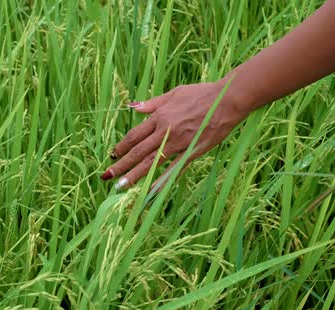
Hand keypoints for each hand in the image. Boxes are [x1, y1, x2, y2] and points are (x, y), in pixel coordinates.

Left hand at [101, 80, 249, 189]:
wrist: (227, 100)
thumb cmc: (201, 94)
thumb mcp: (173, 94)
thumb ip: (151, 104)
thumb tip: (131, 107)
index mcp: (160, 117)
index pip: (134, 136)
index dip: (121, 147)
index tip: (113, 156)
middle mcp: (166, 132)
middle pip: (138, 151)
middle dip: (121, 165)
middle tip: (106, 177)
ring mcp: (179, 144)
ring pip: (152, 163)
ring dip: (134, 175)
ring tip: (121, 186)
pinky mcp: (193, 152)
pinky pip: (174, 169)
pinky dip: (162, 180)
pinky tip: (151, 190)